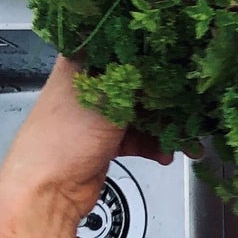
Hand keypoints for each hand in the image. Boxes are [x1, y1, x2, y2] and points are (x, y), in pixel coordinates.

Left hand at [0, 56, 168, 218]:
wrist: (48, 190)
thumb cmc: (62, 140)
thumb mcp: (106, 100)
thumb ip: (138, 82)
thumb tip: (167, 65)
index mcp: (80, 63)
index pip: (123, 47)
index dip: (154, 54)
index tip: (179, 63)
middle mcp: (88, 85)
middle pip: (138, 83)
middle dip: (166, 99)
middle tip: (189, 107)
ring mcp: (97, 115)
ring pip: (141, 112)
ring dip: (164, 127)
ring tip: (183, 139)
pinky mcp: (105, 140)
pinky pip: (138, 137)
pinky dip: (154, 145)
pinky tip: (165, 153)